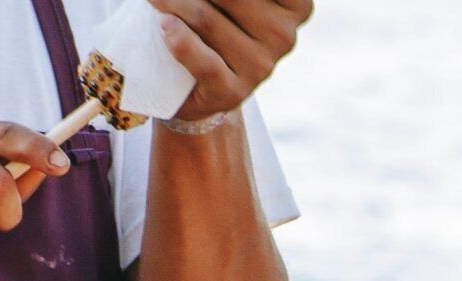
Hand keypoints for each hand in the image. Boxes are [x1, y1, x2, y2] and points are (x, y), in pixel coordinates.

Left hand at [147, 0, 310, 122]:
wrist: (194, 83)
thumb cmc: (213, 18)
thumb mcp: (231, 1)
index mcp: (295, 5)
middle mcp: (284, 35)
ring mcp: (261, 67)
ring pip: (205, 17)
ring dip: (168, 1)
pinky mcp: (233, 91)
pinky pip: (203, 60)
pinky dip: (179, 40)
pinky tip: (165, 25)